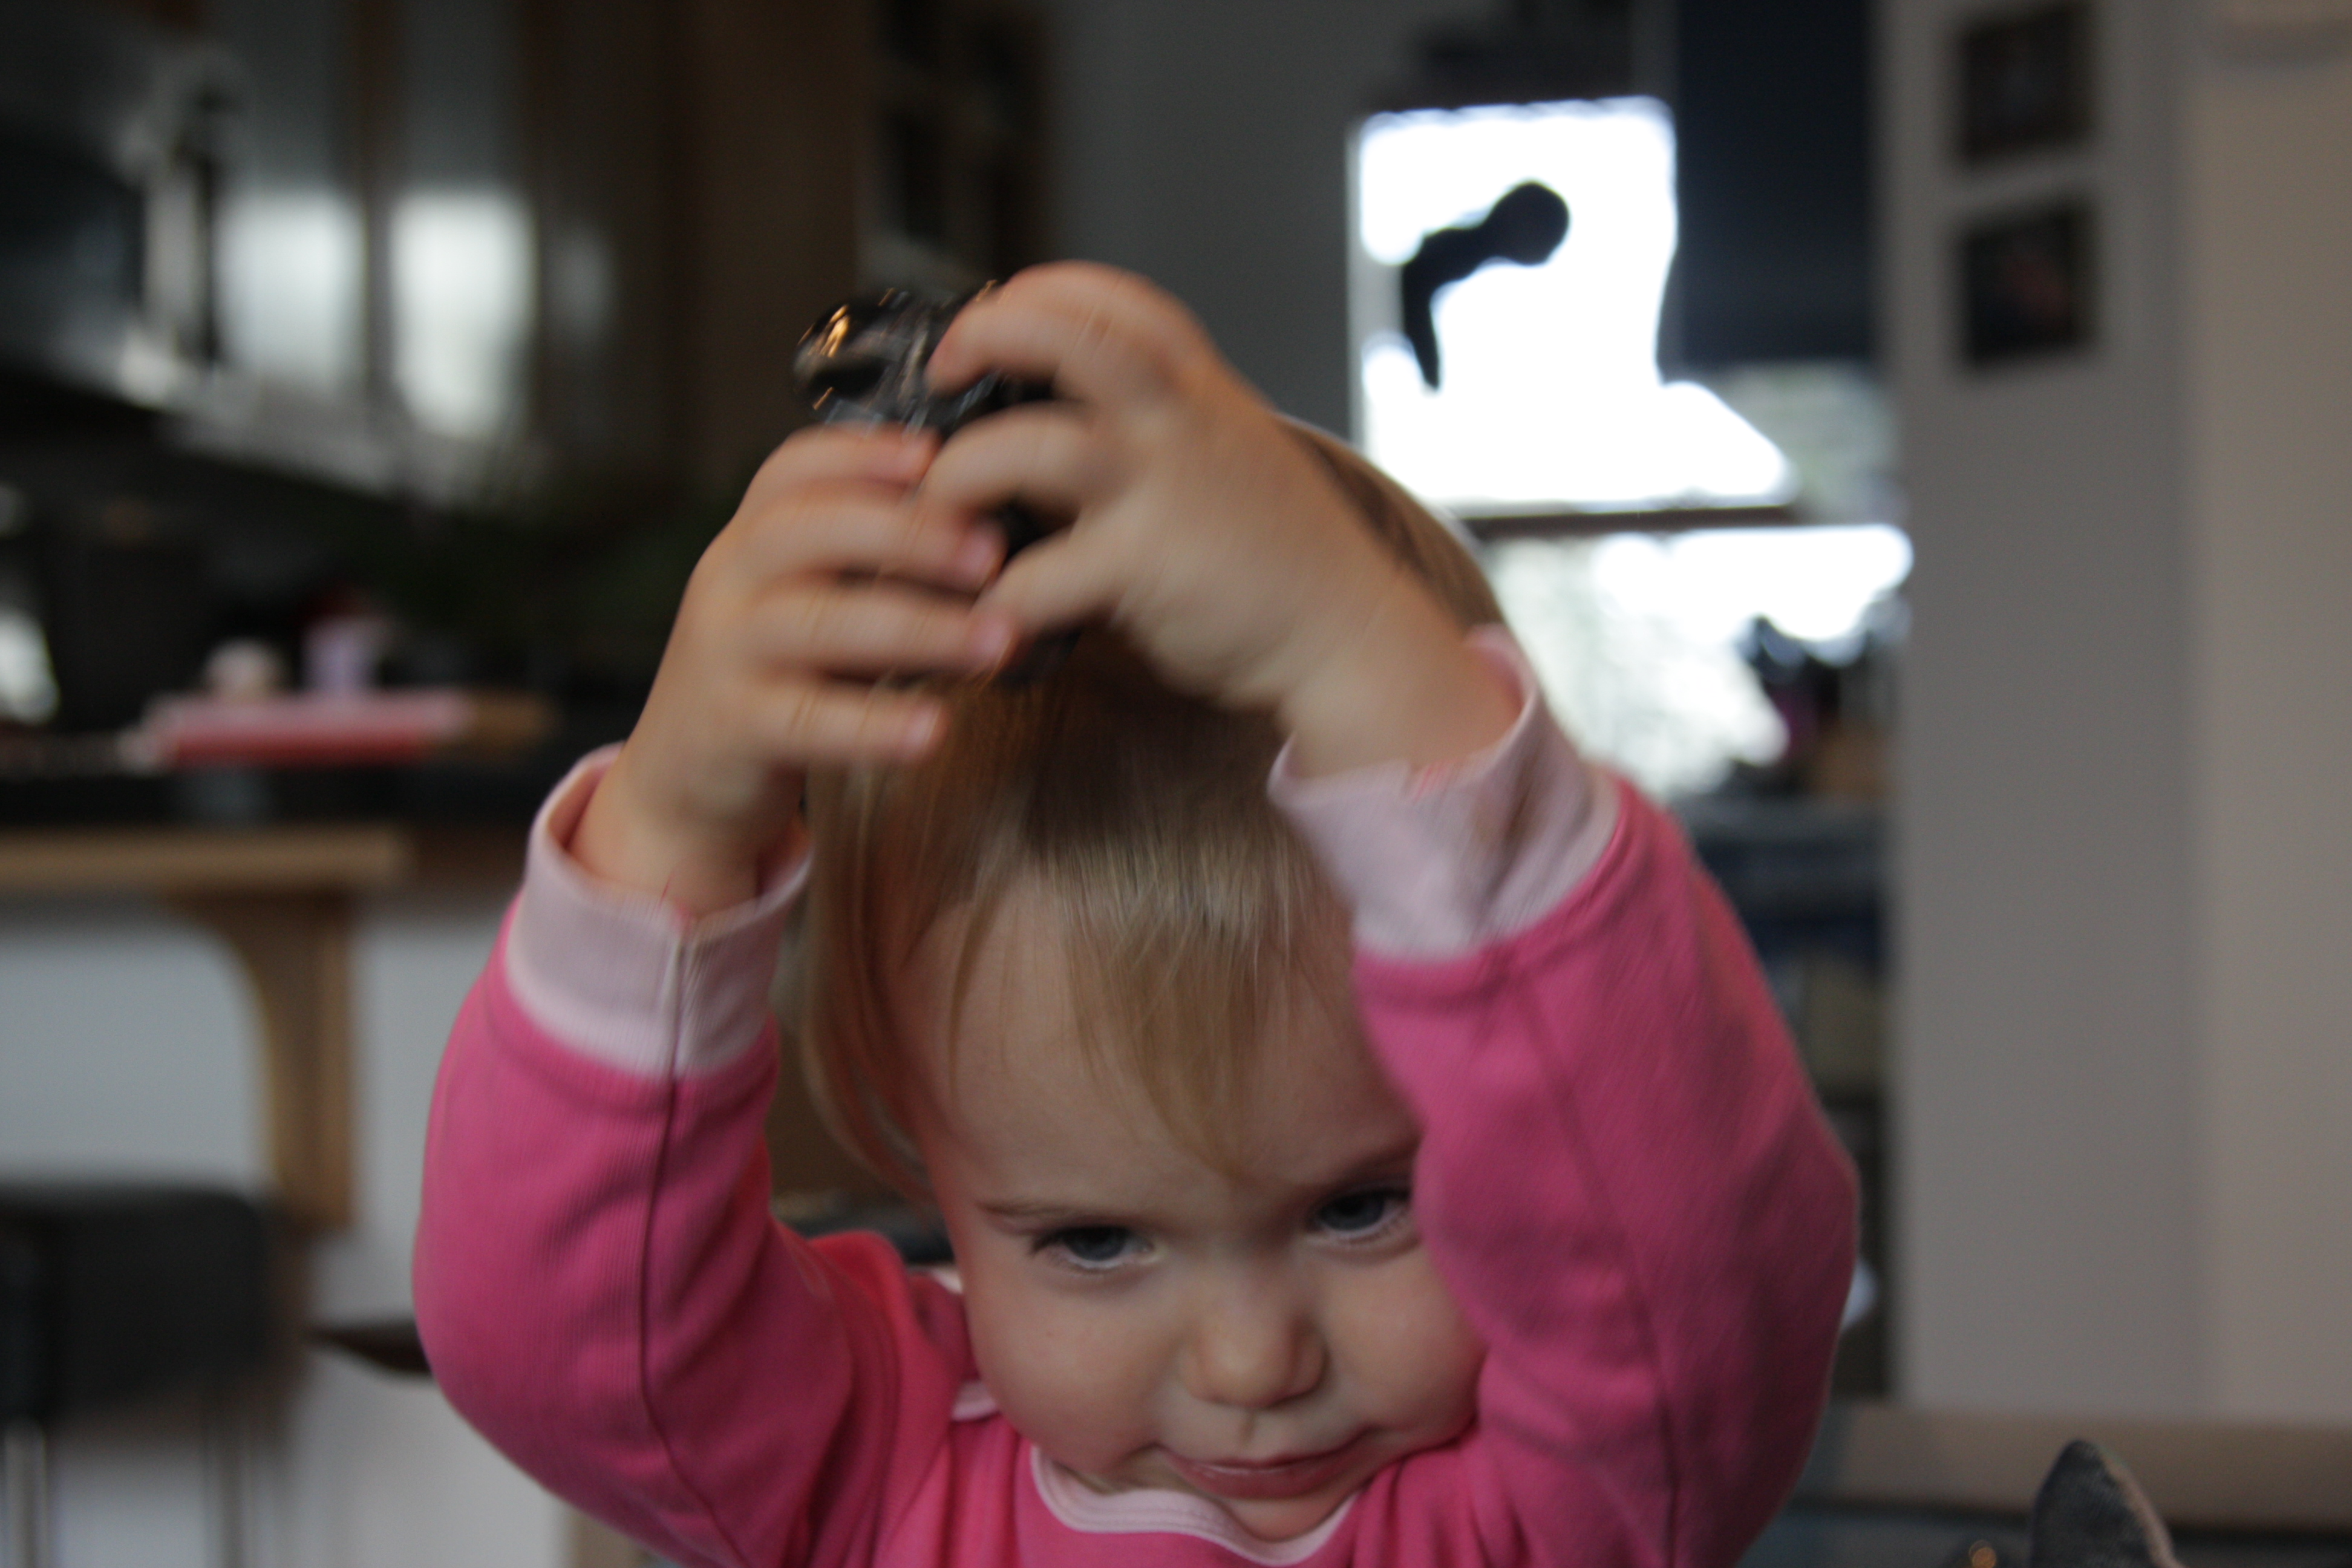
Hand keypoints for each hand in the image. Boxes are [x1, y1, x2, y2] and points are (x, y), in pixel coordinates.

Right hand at [573, 426, 1017, 912]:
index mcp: (750, 542)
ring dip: (918, 627)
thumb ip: (868, 570)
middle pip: (808, 531)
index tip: (933, 454)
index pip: (791, 473)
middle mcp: (728, 583)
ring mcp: (724, 653)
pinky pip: (808, 719)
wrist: (682, 782)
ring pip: (818, 622)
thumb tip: (982, 533)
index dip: (859, 455)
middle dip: (907, 534)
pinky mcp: (733, 727)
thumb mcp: (809, 606)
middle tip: (992, 553)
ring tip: (997, 640)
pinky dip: (874, 725)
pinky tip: (935, 729)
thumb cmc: (775, 680)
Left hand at [919, 263, 1515, 774]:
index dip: (1036, 292)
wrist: (1348, 635)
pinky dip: (999, 591)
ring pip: (1031, 446)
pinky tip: (988, 607)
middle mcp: (1180, 422)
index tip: (992, 311)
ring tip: (941, 505)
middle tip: (943, 375)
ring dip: (962, 473)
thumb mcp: (1227, 454)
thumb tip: (1048, 416)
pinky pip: (1040, 571)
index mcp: (1199, 386)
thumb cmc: (1277, 554)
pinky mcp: (1146, 568)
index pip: (1110, 297)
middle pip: (1061, 335)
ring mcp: (1164, 490)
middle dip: (984, 337)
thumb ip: (1152, 427)